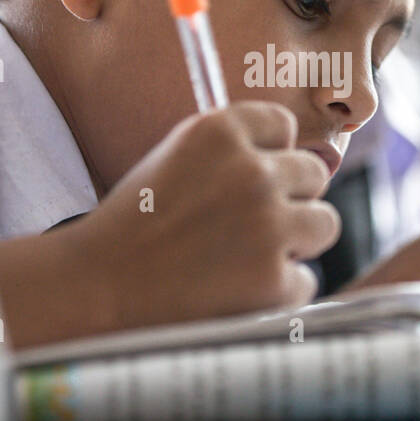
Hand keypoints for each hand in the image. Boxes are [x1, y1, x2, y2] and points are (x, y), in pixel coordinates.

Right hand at [0, 102, 337, 344]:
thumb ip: (230, 153)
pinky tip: (235, 294)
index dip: (268, 156)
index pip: (282, 126)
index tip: (247, 181)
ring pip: (325, 223)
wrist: (94, 288)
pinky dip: (279, 293)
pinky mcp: (273, 280)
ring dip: (296, 242)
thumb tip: (297, 160)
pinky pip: (305, 281)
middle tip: (247, 228)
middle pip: (313, 174)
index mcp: (220, 131)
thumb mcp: (174, 159)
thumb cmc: (131, 226)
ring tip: (248, 259)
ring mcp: (267, 226)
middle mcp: (251, 171)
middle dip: (288, 199)